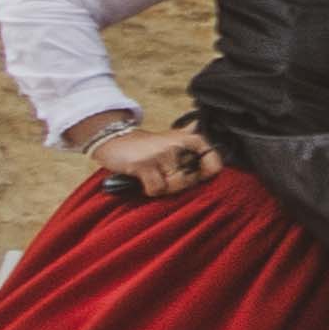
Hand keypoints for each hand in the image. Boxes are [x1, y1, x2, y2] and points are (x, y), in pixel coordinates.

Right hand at [82, 120, 213, 195]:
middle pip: (192, 179)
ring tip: (156, 178)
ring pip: (175, 185)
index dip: (206, 174)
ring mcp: (162, 154)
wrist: (115, 140)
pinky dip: (150, 190)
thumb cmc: (147, 147)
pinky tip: (144, 180)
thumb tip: (213, 157)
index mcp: (190, 138)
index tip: (196, 175)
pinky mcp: (145, 164)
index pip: (213, 161)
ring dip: (163, 188)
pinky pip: (157, 189)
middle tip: (166, 176)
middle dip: (179, 184)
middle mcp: (179, 144)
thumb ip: (192, 147)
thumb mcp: (173, 140)